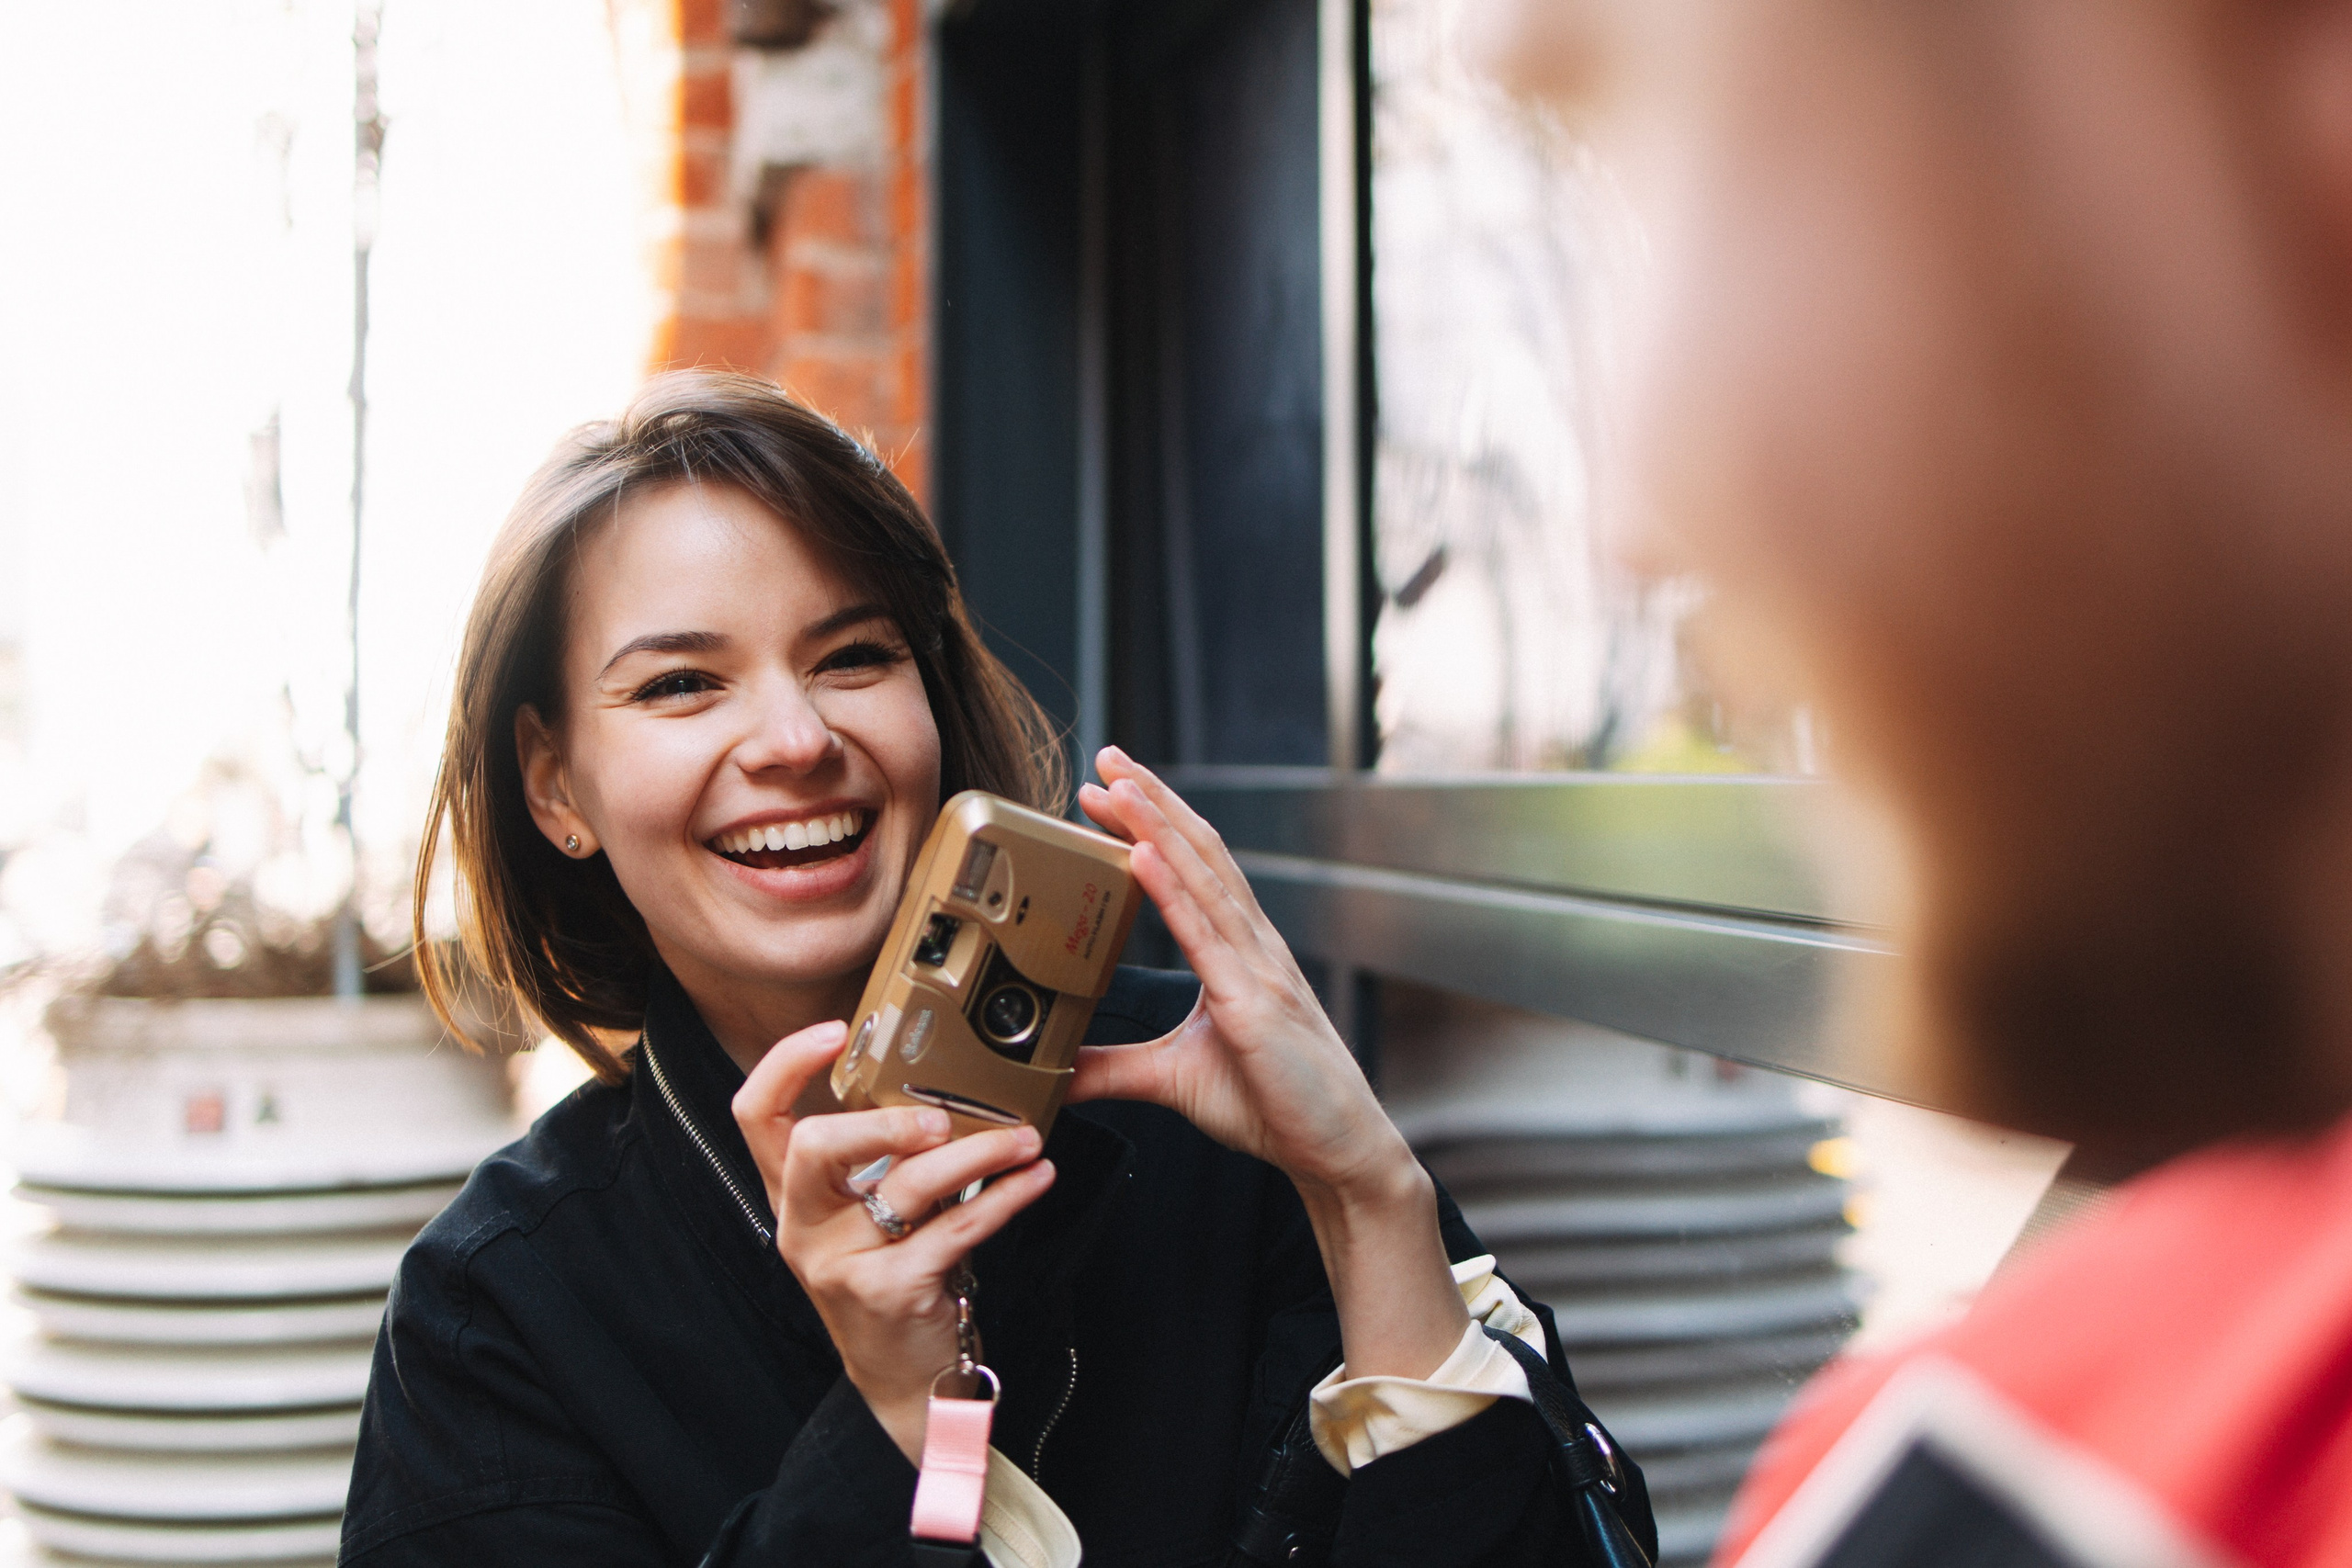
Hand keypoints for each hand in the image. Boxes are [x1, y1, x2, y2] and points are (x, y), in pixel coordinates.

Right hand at [732, 1022, 1056, 1463]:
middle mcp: (803, 1226)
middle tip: (941, 1116)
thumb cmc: (894, 1276)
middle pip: (814, 1144)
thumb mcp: (868, 1216)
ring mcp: (839, 1262)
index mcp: (792, 1195)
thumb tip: (937, 1082)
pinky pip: (954, 1228)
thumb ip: (877, 1159)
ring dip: (977, 1153)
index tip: (837, 1029)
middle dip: (882, 1119)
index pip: (756, 1115)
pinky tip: (1035, 1179)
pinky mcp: (888, 1291)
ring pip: (905, 1186)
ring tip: (1026, 1139)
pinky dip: (1005, 1197)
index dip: (786, 1064)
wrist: (905, 1378)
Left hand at [1073, 748, 1412, 1200]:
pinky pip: (1204, 937)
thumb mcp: (1171, 1078)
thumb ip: (1112, 1066)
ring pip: (1201, 880)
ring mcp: (1256, 970)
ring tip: (1118, 784)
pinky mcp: (1253, 1005)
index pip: (1192, 869)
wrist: (1337, 1150)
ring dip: (1156, 825)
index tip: (1111, 788)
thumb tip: (1053, 1071)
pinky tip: (1141, 853)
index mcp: (1238, 954)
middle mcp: (1251, 947)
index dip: (1154, 823)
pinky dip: (1171, 890)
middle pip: (1198, 854)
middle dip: (1152, 801)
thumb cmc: (1273, 1107)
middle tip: (1107, 758)